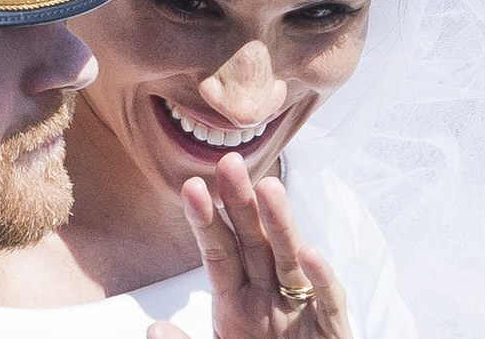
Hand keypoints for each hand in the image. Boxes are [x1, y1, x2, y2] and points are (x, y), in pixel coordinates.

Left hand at [146, 153, 351, 338]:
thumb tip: (154, 329)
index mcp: (235, 300)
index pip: (219, 252)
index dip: (207, 221)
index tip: (191, 187)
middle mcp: (267, 296)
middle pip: (253, 242)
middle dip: (241, 203)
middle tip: (229, 163)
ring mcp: (299, 310)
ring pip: (289, 260)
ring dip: (281, 225)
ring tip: (269, 188)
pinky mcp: (331, 330)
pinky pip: (326, 302)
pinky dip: (322, 280)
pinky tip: (311, 253)